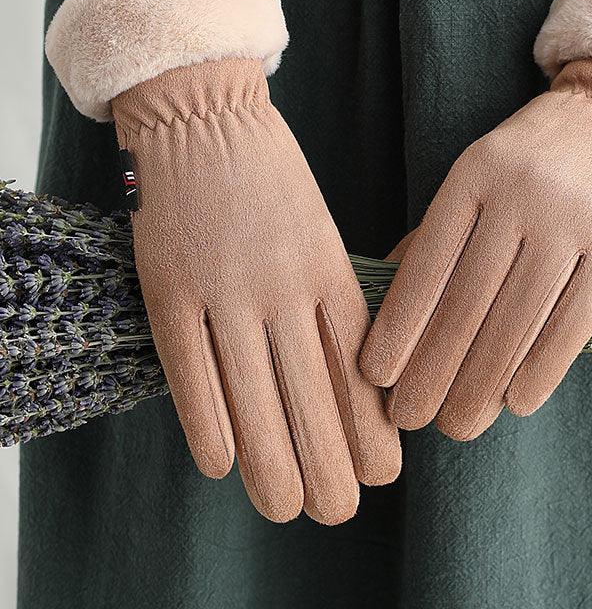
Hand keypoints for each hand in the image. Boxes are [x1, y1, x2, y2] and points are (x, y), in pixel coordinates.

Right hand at [44, 0, 400, 524]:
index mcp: (328, 270)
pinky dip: (207, 421)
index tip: (385, 471)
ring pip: (253, 394)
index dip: (371, 426)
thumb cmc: (273, 182)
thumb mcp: (322, 232)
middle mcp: (283, 285)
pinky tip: (221, 463)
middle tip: (339, 509)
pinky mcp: (170, 288)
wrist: (208, 118)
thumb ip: (336, 296)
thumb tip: (357, 371)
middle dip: (330, 461)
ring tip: (287, 505)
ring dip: (271, 459)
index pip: (358, 366)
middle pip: (312, 392)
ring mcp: (224, 287)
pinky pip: (190, 369)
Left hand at [360, 59, 591, 440]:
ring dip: (481, 383)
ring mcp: (575, 223)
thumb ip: (438, 232)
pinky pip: (574, 322)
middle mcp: (522, 197)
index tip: (376, 376)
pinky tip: (516, 403)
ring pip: (517, 321)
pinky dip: (542, 369)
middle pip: (468, 302)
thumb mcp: (478, 171)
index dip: (399, 325)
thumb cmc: (533, 153)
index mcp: (475, 173)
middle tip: (409, 417)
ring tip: (456, 424)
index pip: (427, 264)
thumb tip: (394, 305)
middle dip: (432, 369)